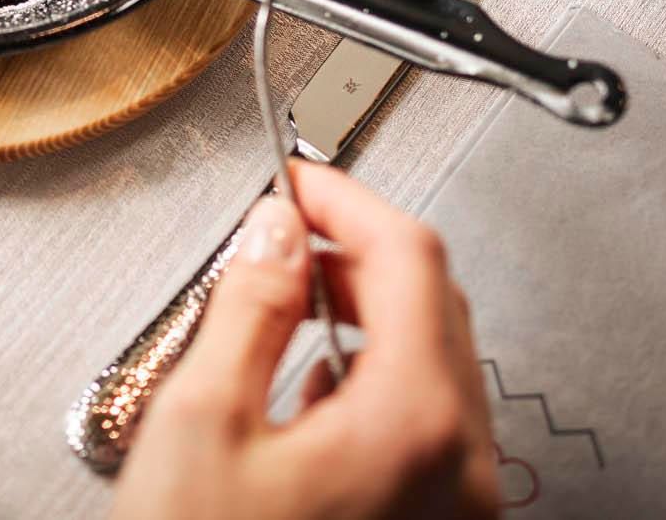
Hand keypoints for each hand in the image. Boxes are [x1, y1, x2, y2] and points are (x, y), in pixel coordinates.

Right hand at [112, 162, 499, 519]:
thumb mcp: (202, 424)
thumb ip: (248, 308)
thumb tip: (274, 232)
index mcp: (416, 422)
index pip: (409, 257)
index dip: (347, 198)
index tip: (300, 178)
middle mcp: (463, 468)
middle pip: (437, 307)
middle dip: (360, 255)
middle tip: (289, 234)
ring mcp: (461, 512)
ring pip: (437, 369)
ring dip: (368, 320)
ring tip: (286, 316)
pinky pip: (429, 429)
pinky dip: (376, 386)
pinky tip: (308, 402)